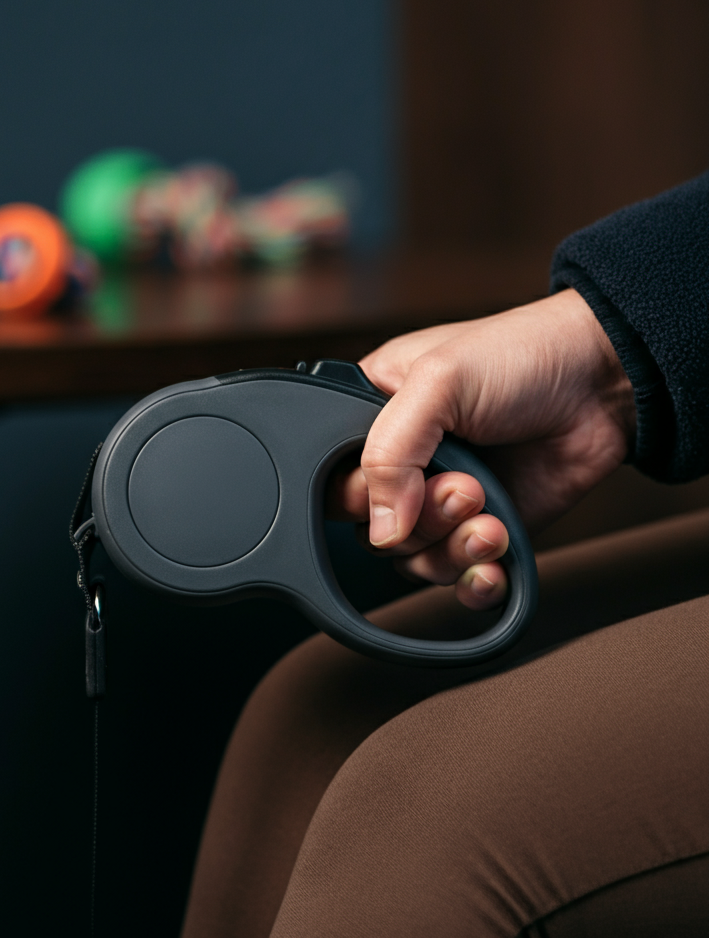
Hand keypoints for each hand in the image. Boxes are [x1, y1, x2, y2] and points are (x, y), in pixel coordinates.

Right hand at [329, 289, 635, 608]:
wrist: (602, 380)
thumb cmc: (519, 356)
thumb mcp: (437, 382)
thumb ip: (389, 452)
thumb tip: (380, 530)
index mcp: (372, 417)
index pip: (336, 480)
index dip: (362, 496)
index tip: (404, 482)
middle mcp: (405, 464)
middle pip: (378, 531)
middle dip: (423, 520)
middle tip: (465, 488)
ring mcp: (444, 501)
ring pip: (417, 560)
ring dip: (454, 550)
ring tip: (491, 519)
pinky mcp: (487, 528)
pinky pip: (462, 578)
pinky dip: (474, 582)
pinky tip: (492, 565)